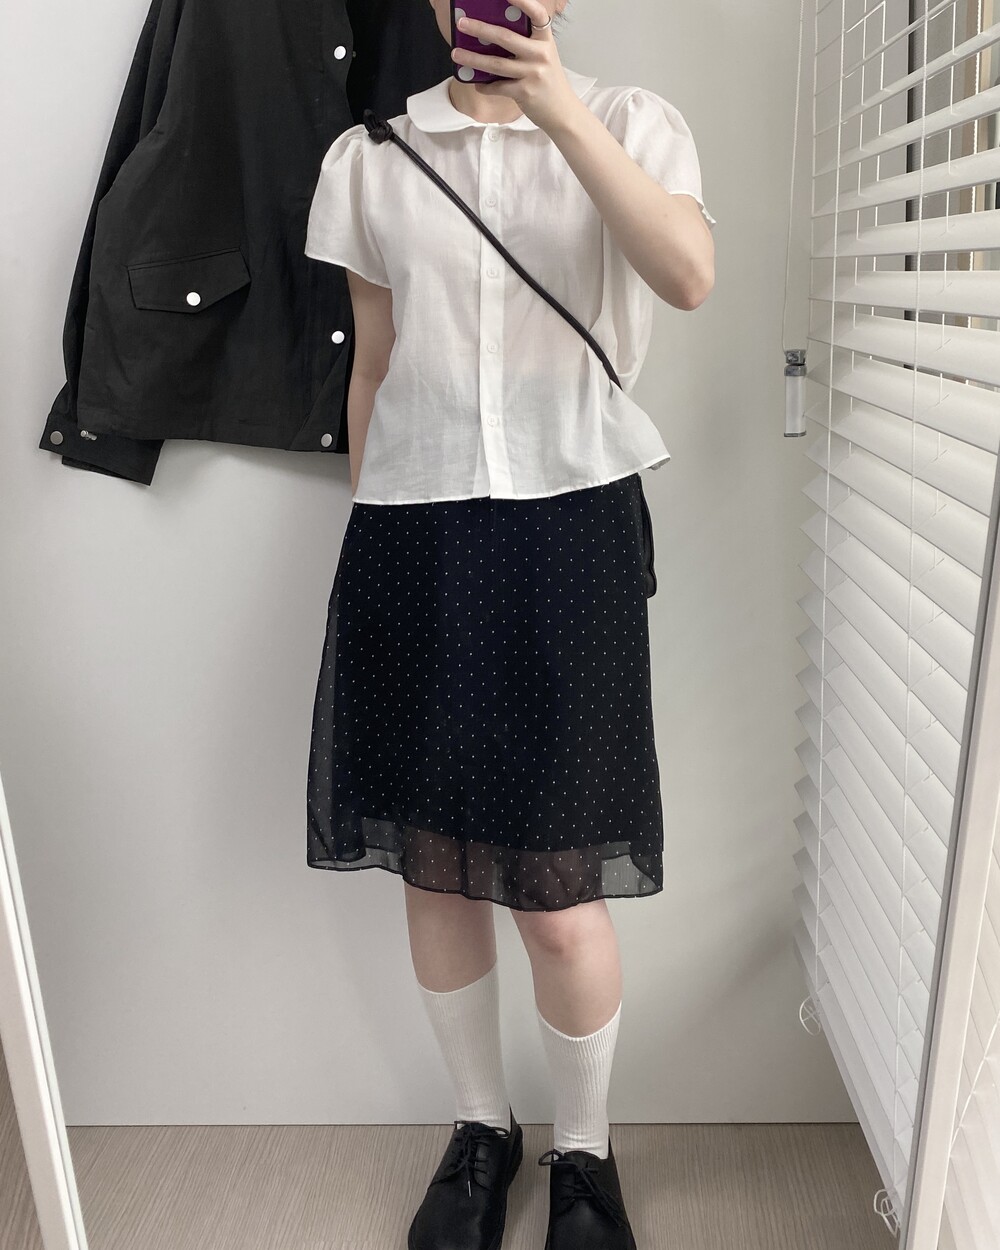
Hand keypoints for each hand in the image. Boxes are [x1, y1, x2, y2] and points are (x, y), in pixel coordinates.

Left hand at [450, 0, 581, 133]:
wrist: (561, 112)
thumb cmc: (548, 82)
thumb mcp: (543, 57)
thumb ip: (525, 45)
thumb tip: (491, 36)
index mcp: (545, 41)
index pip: (538, 15)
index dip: (524, 2)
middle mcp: (540, 54)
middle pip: (506, 37)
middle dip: (480, 29)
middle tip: (462, 24)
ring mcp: (533, 74)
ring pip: (496, 64)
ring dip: (473, 59)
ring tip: (456, 54)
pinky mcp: (525, 92)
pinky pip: (498, 86)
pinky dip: (485, 85)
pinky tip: (477, 83)